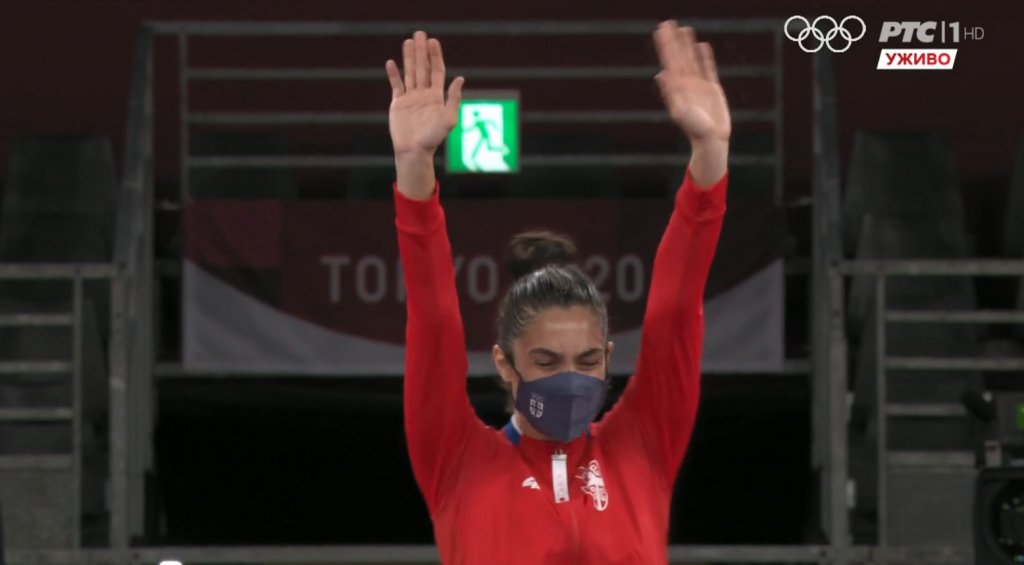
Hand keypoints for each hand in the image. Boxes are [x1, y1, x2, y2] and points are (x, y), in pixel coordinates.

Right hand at [386, 31, 464, 157]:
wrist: (414, 151)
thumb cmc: (433, 138)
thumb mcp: (449, 119)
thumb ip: (453, 98)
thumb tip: (460, 78)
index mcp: (436, 97)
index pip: (436, 71)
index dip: (436, 56)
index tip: (434, 42)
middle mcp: (424, 94)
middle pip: (423, 68)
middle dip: (422, 51)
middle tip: (420, 34)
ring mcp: (410, 98)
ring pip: (409, 73)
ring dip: (409, 57)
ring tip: (408, 41)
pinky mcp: (398, 104)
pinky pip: (396, 86)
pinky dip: (393, 74)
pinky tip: (391, 62)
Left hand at [653, 21, 730, 144]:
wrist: (711, 140)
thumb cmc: (694, 129)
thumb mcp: (680, 111)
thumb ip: (670, 92)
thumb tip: (660, 74)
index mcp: (677, 87)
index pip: (669, 61)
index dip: (665, 46)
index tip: (660, 30)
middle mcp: (686, 84)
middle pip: (679, 57)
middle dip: (673, 41)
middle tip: (667, 23)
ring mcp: (699, 85)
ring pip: (692, 60)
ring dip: (687, 45)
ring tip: (684, 30)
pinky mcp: (712, 89)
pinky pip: (708, 69)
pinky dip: (705, 58)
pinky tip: (702, 46)